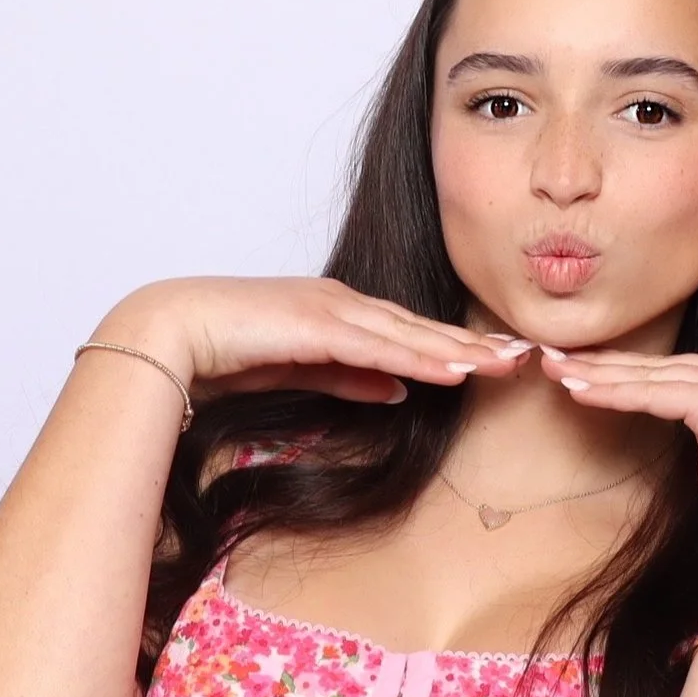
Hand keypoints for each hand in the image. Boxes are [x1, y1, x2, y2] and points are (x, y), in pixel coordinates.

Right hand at [91, 277, 525, 406]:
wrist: (169, 330)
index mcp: (338, 312)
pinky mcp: (317, 325)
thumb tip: (397, 392)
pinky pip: (381, 347)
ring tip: (509, 364)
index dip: (457, 345)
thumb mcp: (301, 371)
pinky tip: (457, 370)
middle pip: (423, 328)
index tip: (501, 358)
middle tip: (528, 355)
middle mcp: (342, 304)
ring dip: (462, 350)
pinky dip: (421, 358)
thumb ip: (348, 378)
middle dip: (477, 343)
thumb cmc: (223, 350)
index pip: (411, 332)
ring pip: (411, 335)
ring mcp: (331, 310)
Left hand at [536, 347, 697, 540]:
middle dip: (603, 362)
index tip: (582, 366)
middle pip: (658, 366)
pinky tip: (581, 393)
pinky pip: (653, 395)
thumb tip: (651, 397)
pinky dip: (614, 394)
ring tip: (558, 372)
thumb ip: (692, 411)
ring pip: (651, 377)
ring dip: (599, 375)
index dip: (623, 366)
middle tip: (555, 357)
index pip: (671, 367)